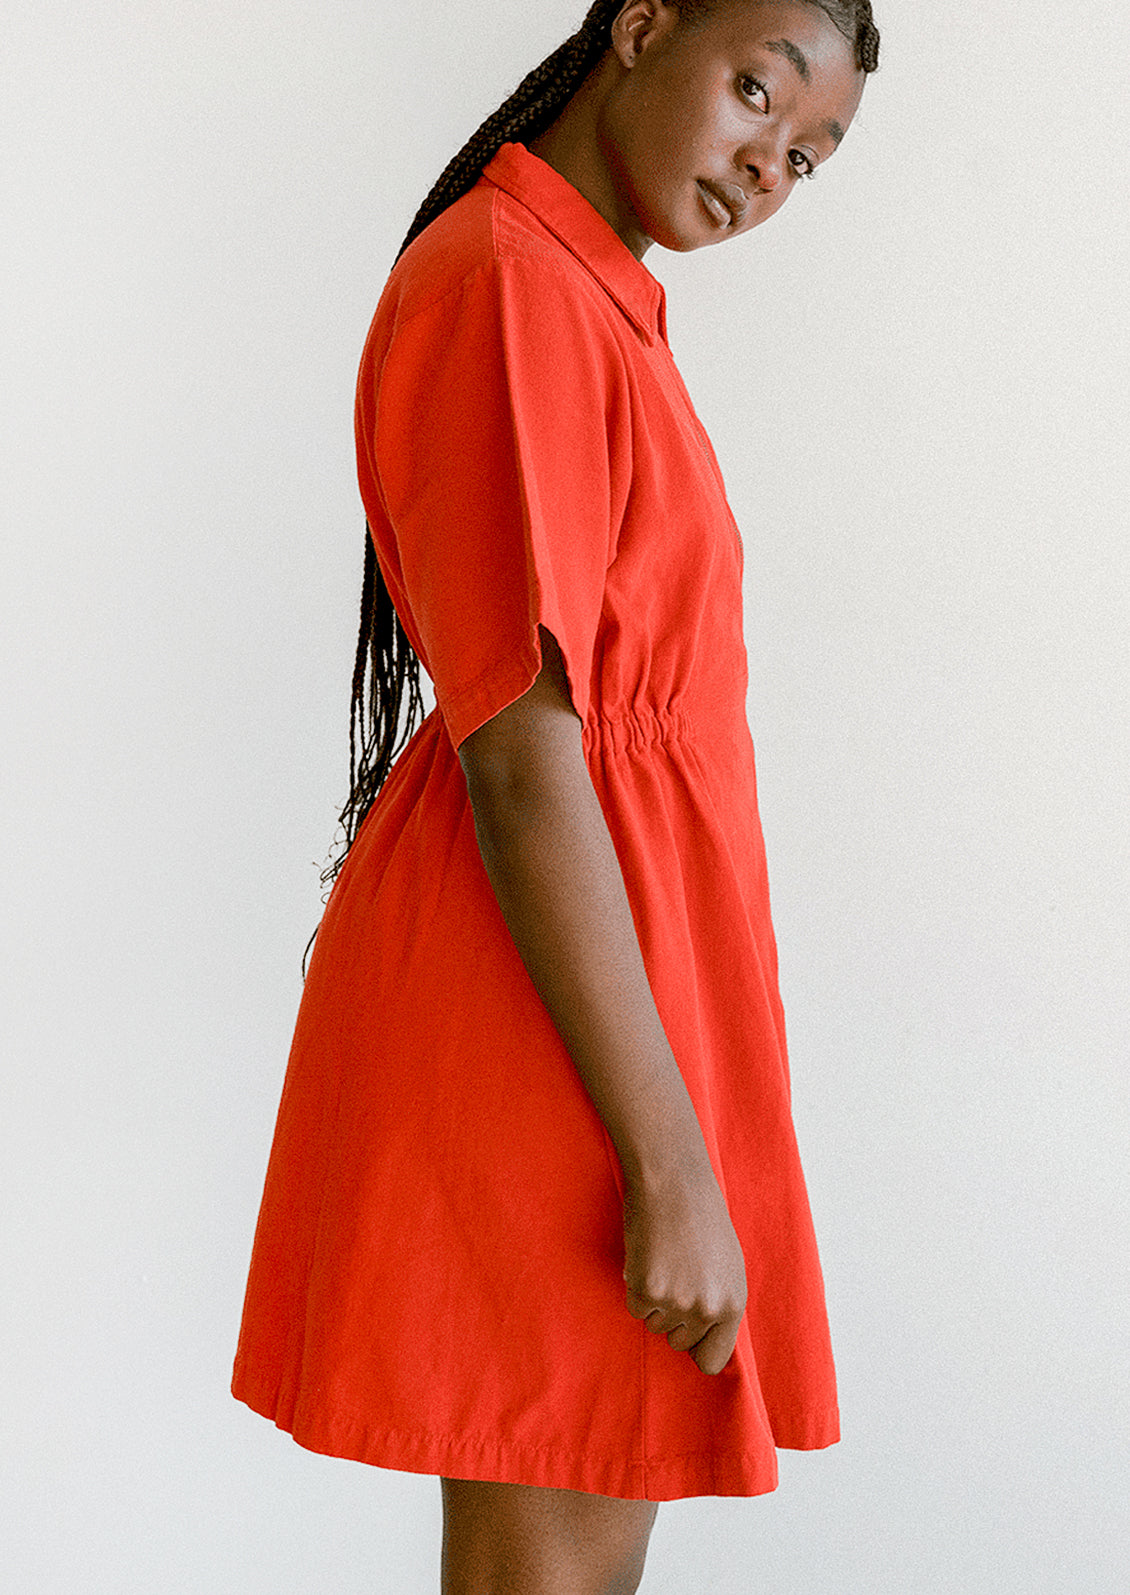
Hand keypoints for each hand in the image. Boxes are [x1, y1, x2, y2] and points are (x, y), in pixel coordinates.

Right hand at [622, 1166, 746, 1375]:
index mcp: (733, 1303)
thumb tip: (704, 1337)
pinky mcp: (647, 1289)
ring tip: (663, 1261)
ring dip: (653, 1300)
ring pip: (654, 1324)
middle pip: (679, 1343)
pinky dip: (635, 1287)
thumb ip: (719, 1303)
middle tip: (674, 1277)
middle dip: (672, 1318)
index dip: (696, 1349)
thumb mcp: (727, 1265)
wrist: (674, 1181)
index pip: (712, 1360)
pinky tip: (647, 1257)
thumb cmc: (701, 1216)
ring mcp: (677, 1301)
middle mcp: (708, 1308)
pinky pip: (635, 1307)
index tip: (687, 1335)